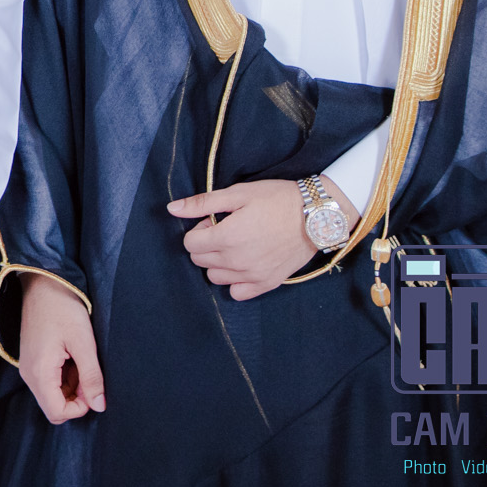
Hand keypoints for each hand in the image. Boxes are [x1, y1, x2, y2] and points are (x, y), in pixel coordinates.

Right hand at [16, 270, 104, 421]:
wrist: (42, 283)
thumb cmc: (62, 308)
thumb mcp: (84, 343)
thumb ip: (92, 377)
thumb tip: (99, 406)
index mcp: (39, 372)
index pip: (57, 413)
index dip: (80, 407)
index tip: (93, 387)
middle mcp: (29, 374)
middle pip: (54, 406)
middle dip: (76, 397)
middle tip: (89, 373)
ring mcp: (29, 367)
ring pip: (52, 394)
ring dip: (71, 386)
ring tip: (81, 360)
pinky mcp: (32, 360)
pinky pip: (48, 381)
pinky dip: (64, 377)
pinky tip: (72, 356)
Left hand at [166, 177, 352, 300]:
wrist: (315, 215)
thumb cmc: (276, 199)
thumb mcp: (237, 194)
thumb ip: (202, 203)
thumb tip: (171, 209)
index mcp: (226, 238)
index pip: (189, 244)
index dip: (199, 229)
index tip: (216, 221)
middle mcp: (236, 262)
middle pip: (200, 261)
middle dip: (207, 244)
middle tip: (228, 230)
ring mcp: (252, 276)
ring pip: (216, 277)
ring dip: (219, 263)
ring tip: (237, 246)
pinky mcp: (268, 284)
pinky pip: (237, 293)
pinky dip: (236, 281)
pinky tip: (245, 264)